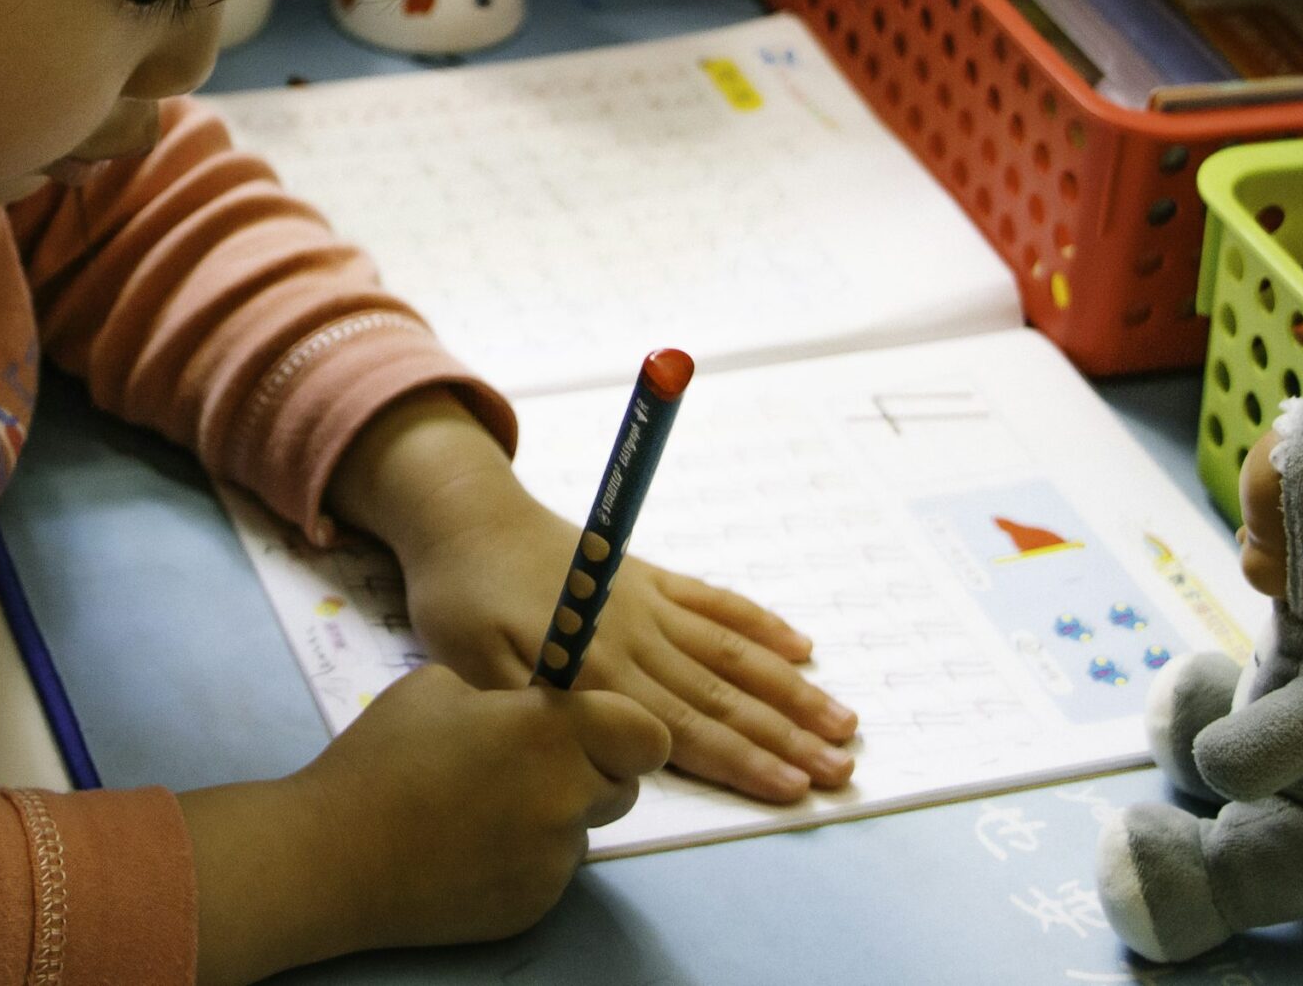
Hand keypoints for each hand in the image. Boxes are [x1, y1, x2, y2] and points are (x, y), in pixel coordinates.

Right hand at [179, 665, 668, 984]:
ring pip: (582, 831)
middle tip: (525, 766)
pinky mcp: (533, 907)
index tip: (593, 730)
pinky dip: (522, 859)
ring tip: (482, 809)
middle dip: (589, 772)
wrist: (333, 856)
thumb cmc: (382, 756)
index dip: (625, 731)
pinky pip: (549, 873)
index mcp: (550, 733)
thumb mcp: (438, 685)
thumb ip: (504, 694)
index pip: (647, 736)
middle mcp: (567, 799)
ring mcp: (553, 863)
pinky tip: (467, 849)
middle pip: (622, 787)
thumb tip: (529, 708)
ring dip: (552, 816)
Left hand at [329, 392, 858, 805]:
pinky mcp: (646, 576)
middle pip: (723, 696)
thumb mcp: (468, 665)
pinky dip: (759, 624)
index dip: (742, 760)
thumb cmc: (458, 598)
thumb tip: (591, 747)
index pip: (682, 726)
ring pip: (732, 654)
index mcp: (595, 667)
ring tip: (844, 721)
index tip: (793, 788)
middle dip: (788, 737)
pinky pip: (715, 601)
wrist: (464, 514)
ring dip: (790, 690)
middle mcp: (634, 635)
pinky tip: (800, 646)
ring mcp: (647, 602)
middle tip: (844, 770)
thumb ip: (530, 708)